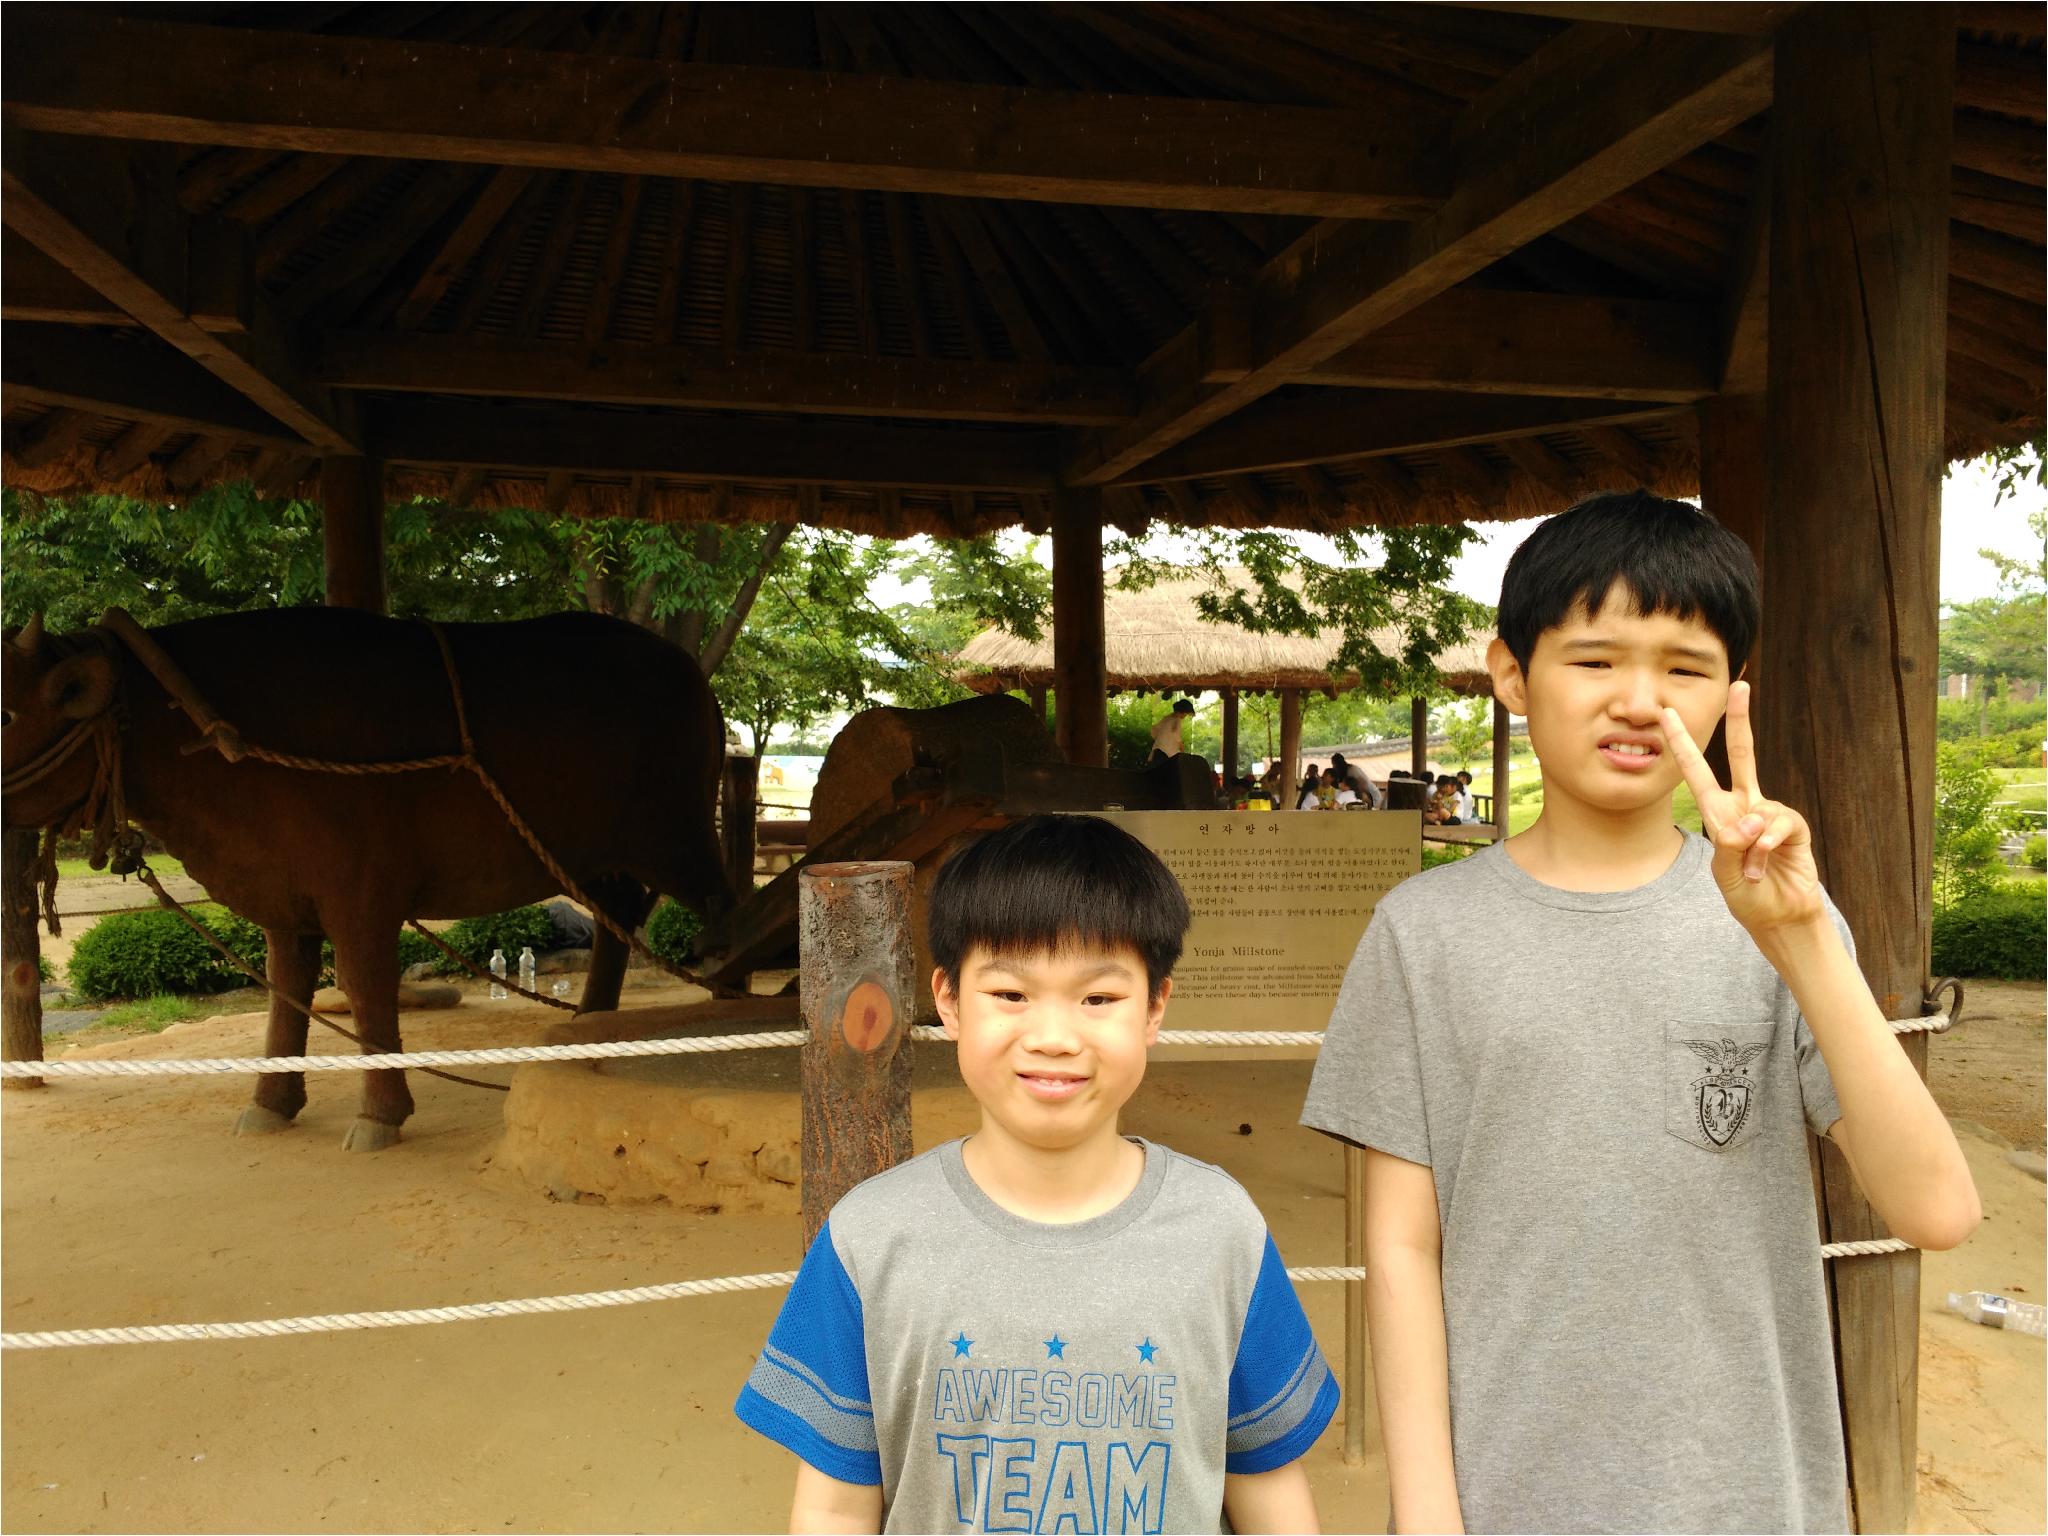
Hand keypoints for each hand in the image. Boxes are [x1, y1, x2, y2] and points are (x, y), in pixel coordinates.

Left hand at [1660, 682, 1824, 934]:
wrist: (1778, 915)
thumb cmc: (1746, 894)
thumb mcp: (1723, 870)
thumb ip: (1729, 843)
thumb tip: (1750, 820)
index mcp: (1718, 812)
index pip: (1696, 771)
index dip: (1682, 744)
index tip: (1668, 714)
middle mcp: (1744, 806)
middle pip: (1743, 754)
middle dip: (1741, 720)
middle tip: (1740, 684)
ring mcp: (1770, 814)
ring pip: (1760, 810)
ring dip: (1752, 846)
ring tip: (1750, 870)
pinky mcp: (1794, 827)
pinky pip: (1779, 825)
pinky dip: (1769, 848)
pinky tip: (1765, 865)